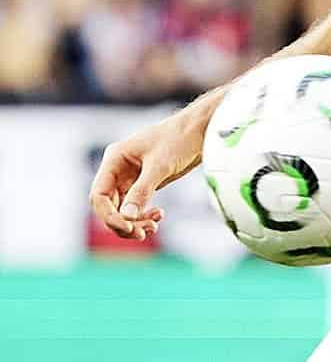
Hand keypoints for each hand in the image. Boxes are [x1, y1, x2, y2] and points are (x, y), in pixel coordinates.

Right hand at [89, 107, 212, 238]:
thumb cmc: (180, 139)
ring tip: (154, 226)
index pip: (99, 195)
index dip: (108, 215)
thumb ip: (142, 190)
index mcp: (115, 159)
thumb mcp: (160, 165)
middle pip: (109, 206)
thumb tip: (127, 217)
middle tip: (144, 232)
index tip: (127, 227)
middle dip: (123, 222)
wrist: (201, 128)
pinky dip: (143, 215)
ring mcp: (130, 177)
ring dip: (134, 222)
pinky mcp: (144, 183)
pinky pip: (135, 206)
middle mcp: (118, 169)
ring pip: (122, 209)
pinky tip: (158, 215)